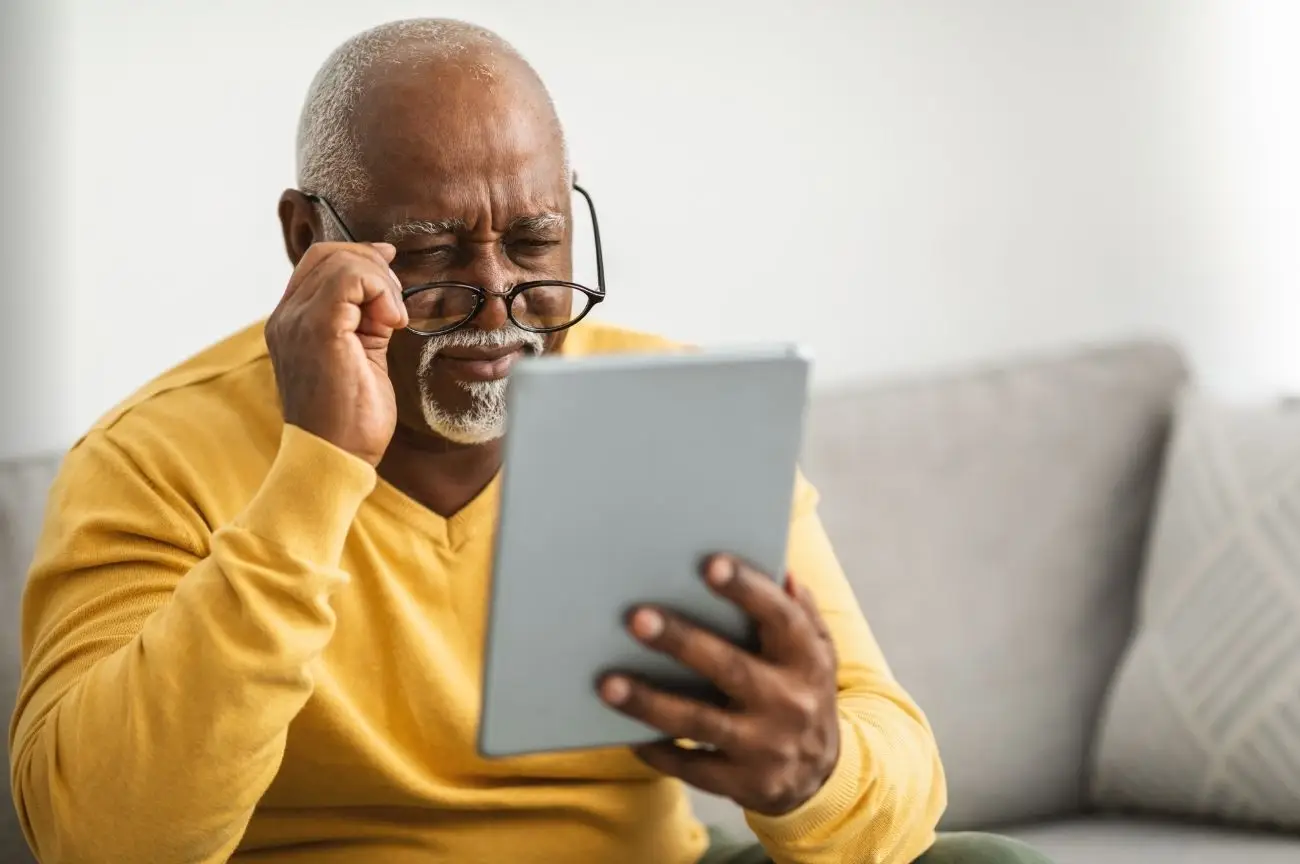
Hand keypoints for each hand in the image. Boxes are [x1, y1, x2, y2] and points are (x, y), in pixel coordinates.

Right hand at [265, 241, 408, 465]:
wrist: (336, 458)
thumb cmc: (350, 421)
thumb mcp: (360, 356)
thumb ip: (364, 320)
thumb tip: (383, 286)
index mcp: (291, 323)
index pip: (318, 263)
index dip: (359, 258)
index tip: (390, 275)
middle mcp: (286, 318)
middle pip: (328, 255)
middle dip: (373, 266)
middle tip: (395, 304)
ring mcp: (297, 322)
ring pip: (342, 262)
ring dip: (381, 283)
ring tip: (393, 321)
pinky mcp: (318, 329)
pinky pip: (350, 279)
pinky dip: (380, 291)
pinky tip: (392, 323)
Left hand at [599, 556, 839, 815]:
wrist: (820, 774)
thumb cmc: (801, 690)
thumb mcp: (816, 649)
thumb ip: (799, 609)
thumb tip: (784, 570)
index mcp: (807, 659)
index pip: (780, 617)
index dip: (748, 589)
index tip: (710, 564)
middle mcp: (790, 702)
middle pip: (730, 668)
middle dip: (682, 642)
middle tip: (636, 618)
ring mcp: (765, 746)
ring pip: (700, 721)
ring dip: (651, 703)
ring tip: (607, 683)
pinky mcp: (743, 782)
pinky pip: (691, 766)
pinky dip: (657, 749)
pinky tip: (626, 732)